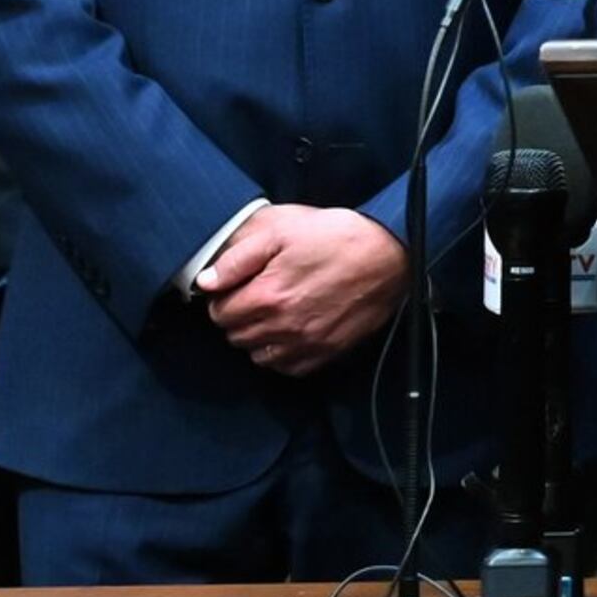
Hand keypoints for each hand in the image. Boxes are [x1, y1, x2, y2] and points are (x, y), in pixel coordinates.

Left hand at [197, 204, 412, 376]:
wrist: (391, 254)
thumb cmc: (335, 235)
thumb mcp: (281, 229)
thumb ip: (237, 257)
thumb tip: (205, 282)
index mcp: (267, 295)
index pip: (219, 313)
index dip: (223, 297)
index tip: (237, 285)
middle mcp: (283, 327)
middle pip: (235, 336)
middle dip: (238, 316)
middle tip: (256, 294)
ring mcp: (306, 344)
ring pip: (257, 355)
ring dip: (257, 336)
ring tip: (274, 311)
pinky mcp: (326, 353)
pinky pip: (287, 368)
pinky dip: (282, 353)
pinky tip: (291, 329)